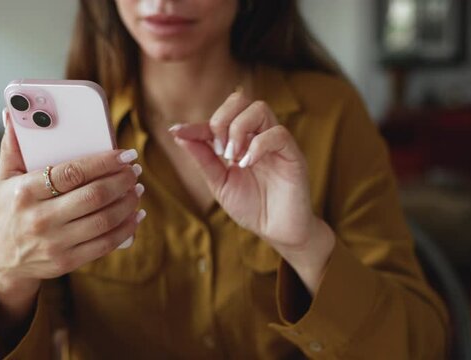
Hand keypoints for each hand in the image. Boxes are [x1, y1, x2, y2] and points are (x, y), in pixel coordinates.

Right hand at [0, 109, 145, 321]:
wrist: (5, 259)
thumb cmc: (11, 209)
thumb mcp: (5, 177)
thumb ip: (12, 146)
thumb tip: (11, 113)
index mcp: (26, 192)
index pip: (72, 172)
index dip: (104, 162)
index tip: (124, 154)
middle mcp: (40, 218)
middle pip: (94, 196)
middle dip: (121, 180)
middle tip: (134, 170)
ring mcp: (54, 242)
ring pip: (104, 220)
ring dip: (128, 202)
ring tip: (137, 189)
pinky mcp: (67, 261)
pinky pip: (105, 244)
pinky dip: (126, 228)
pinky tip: (135, 215)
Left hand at [170, 92, 333, 292]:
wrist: (276, 231)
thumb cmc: (251, 207)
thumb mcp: (219, 183)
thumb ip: (203, 159)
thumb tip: (179, 135)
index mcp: (241, 139)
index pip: (220, 117)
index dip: (197, 124)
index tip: (176, 131)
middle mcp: (259, 134)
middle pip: (241, 100)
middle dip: (222, 120)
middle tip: (219, 151)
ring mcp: (277, 142)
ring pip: (259, 109)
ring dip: (239, 130)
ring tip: (233, 158)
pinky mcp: (293, 154)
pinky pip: (278, 134)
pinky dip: (257, 145)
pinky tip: (247, 164)